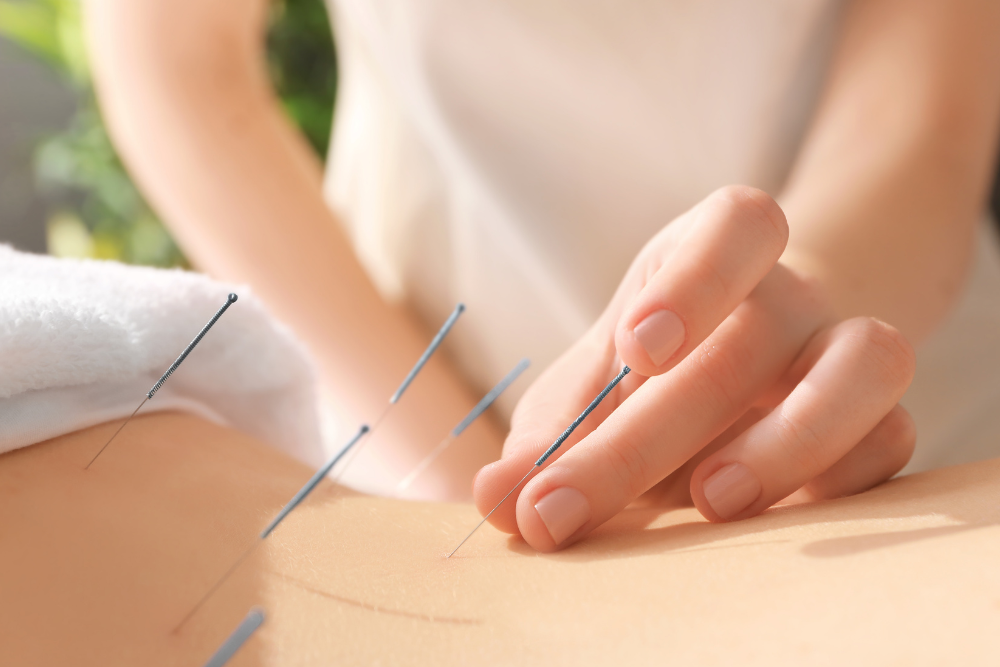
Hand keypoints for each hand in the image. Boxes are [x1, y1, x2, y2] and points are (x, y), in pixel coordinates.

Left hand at [473, 186, 915, 550]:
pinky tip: (768, 523)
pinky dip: (836, 481)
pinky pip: (890, 439)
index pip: (740, 224)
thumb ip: (547, 442)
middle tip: (567, 505)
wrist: (751, 363)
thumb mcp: (590, 391)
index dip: (696, 278)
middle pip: (758, 331)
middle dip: (653, 431)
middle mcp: (789, 294)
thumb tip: (494, 500)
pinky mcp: (878, 417)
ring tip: (710, 501)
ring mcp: (844, 349)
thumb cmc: (650, 373)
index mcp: (712, 254)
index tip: (635, 349)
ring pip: (865, 365)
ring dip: (787, 441)